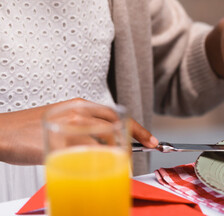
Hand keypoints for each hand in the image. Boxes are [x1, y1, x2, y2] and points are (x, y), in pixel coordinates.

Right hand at [0, 98, 157, 164]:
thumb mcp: (60, 120)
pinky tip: (97, 167)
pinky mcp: (61, 143)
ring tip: (117, 162)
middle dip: (136, 138)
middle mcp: (77, 112)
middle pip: (117, 125)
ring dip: (116, 153)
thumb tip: (105, 141)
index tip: (150, 139)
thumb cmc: (25, 130)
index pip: (116, 114)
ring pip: (105, 140)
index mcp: (79, 105)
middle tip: (147, 148)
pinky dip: (97, 161)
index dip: (137, 127)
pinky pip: (87, 153)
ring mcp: (70, 127)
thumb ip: (82, 126)